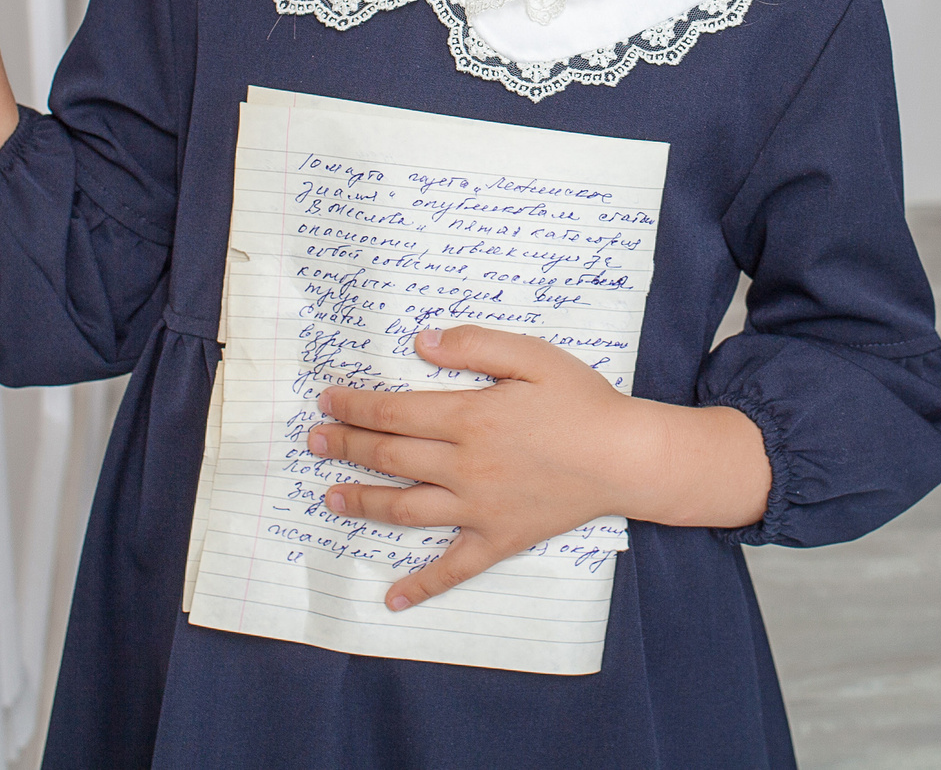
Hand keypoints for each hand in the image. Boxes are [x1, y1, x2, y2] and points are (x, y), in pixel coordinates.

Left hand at [308, 325, 770, 611]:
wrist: (626, 457)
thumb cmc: (582, 401)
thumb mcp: (533, 355)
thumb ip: (476, 345)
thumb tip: (421, 341)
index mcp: (469, 417)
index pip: (394, 412)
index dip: (354, 406)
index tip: (326, 401)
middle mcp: (464, 466)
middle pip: (389, 458)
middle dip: (345, 448)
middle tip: (314, 442)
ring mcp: (478, 508)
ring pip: (404, 510)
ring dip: (361, 503)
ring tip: (330, 498)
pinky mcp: (498, 539)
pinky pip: (453, 568)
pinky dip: (421, 586)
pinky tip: (392, 598)